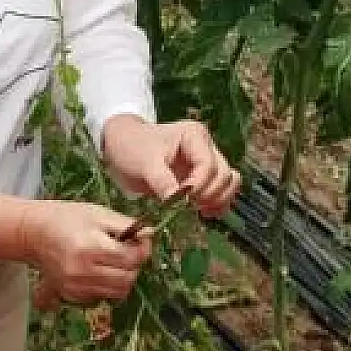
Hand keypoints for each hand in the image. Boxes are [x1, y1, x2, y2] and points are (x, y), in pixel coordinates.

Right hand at [24, 199, 152, 305]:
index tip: (141, 240)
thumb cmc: (67, 218)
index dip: (143, 249)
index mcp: (90, 247)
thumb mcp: (98, 213)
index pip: (131, 259)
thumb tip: (151, 234)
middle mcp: (82, 272)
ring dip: (123, 277)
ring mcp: (75, 287)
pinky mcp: (71, 295)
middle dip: (134, 265)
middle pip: (127, 280)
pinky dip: (108, 285)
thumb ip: (126, 225)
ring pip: (118, 292)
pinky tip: (100, 269)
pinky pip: (103, 296)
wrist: (34, 233)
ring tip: (114, 260)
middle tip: (128, 250)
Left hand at [101, 115, 241, 217]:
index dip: (200, 186)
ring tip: (200, 212)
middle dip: (210, 195)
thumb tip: (179, 203)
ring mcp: (206, 162)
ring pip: (228, 182)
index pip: (209, 165)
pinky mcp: (202, 177)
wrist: (122, 146)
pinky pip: (221, 191)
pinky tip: (204, 214)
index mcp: (194, 136)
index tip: (184, 200)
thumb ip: (163, 181)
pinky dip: (217, 203)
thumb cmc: (132, 147)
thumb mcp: (145, 163)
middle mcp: (206, 147)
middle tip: (189, 207)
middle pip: (224, 175)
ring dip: (218, 200)